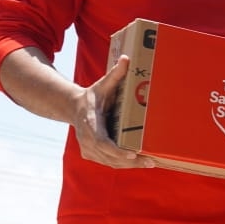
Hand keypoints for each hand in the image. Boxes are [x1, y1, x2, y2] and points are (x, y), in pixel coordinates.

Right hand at [71, 55, 155, 169]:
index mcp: (89, 122)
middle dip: (130, 161)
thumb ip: (115, 74)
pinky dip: (123, 164)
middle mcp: (86, 138)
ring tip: (149, 163)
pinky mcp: (90, 154)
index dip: (116, 150)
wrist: (74, 107)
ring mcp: (87, 148)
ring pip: (109, 162)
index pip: (101, 141)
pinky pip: (108, 162)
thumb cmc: (93, 95)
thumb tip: (126, 58)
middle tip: (150, 161)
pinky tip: (139, 163)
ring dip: (129, 165)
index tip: (131, 154)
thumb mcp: (103, 83)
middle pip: (108, 155)